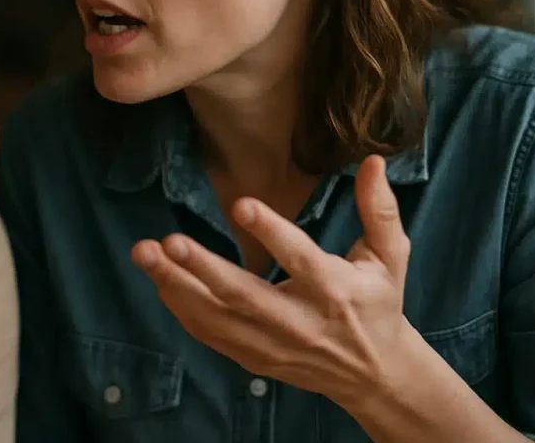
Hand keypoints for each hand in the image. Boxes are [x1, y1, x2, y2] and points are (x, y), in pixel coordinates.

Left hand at [132, 155, 417, 408]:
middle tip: (168, 241)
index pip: (300, 259)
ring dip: (176, 286)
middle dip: (202, 268)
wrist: (374, 373)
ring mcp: (273, 344)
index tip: (240, 203)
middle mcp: (300, 321)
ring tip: (144, 254)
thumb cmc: (379, 302)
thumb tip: (371, 160)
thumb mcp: (390, 256)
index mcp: (336, 290)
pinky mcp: (254, 358)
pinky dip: (182, 308)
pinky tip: (159, 280)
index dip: (271, 233)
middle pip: (244, 295)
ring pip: (217, 317)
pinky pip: (210, 334)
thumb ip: (379, 210)